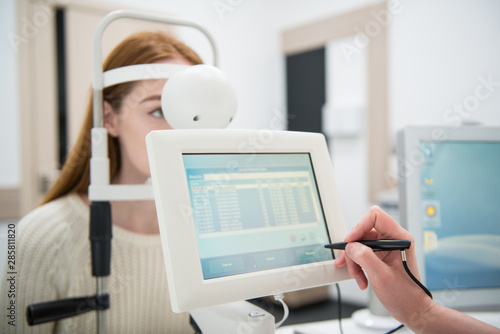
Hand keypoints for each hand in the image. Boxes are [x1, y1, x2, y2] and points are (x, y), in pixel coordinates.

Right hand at [334, 206, 433, 325]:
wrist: (412, 310)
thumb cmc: (406, 296)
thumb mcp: (382, 276)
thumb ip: (365, 257)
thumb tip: (351, 246)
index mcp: (400, 238)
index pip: (375, 217)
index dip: (359, 226)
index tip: (350, 241)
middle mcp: (393, 240)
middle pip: (363, 231)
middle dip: (354, 249)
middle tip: (351, 264)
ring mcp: (386, 248)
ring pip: (360, 244)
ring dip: (354, 260)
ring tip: (356, 275)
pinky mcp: (380, 255)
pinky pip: (361, 253)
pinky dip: (357, 265)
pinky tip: (360, 277)